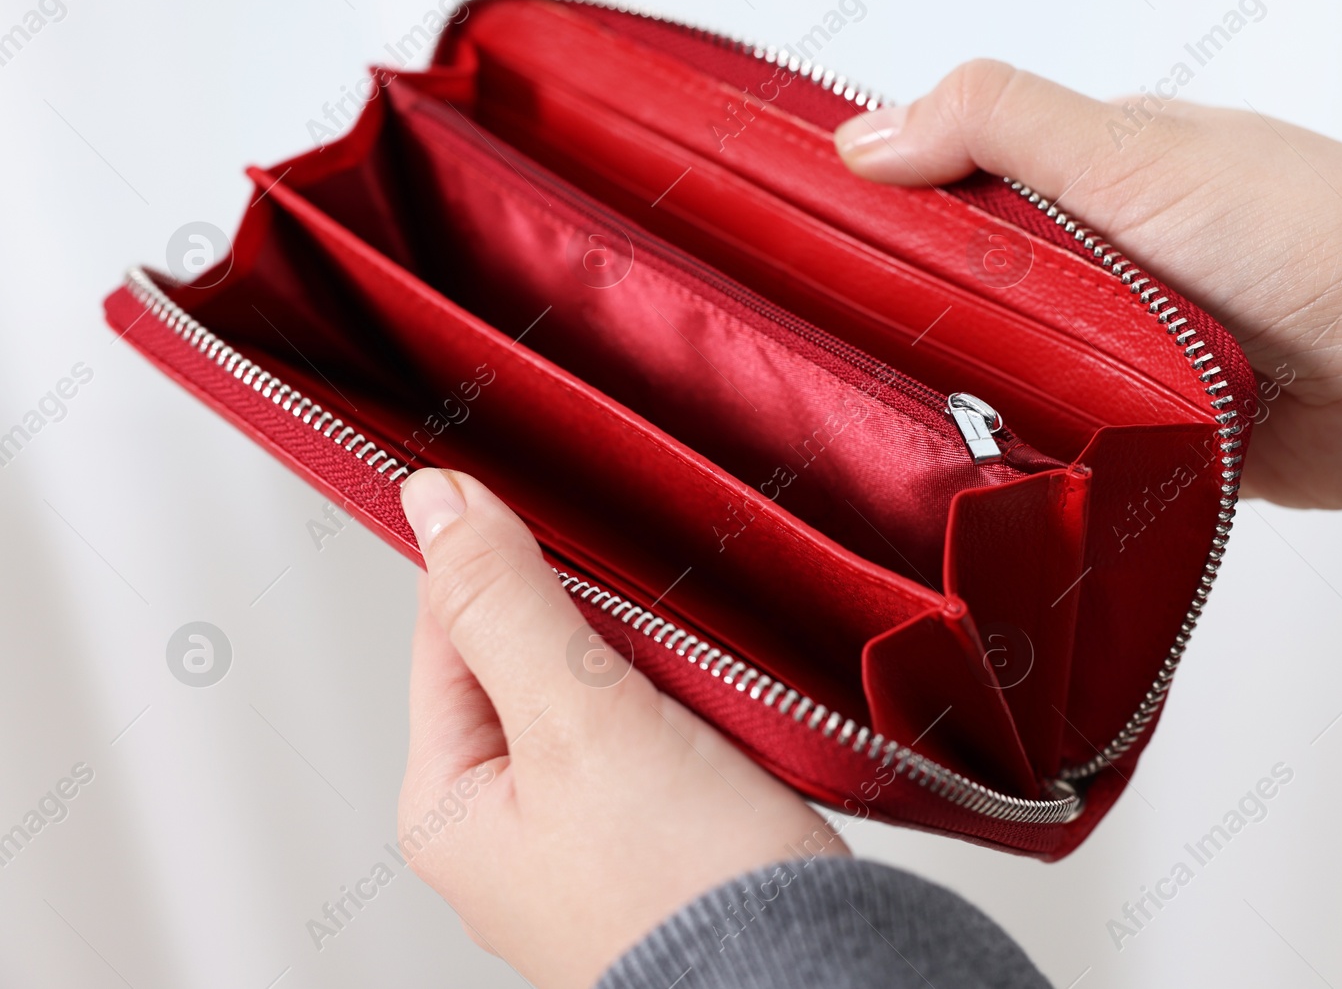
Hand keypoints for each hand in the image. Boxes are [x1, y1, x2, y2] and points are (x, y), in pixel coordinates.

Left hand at [396, 468, 842, 988]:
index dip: (500, 562)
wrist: (806, 979)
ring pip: (593, 693)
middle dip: (588, 619)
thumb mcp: (577, 718)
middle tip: (646, 622)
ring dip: (642, 661)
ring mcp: (576, 836)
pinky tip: (716, 706)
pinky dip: (682, 705)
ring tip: (691, 676)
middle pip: (520, 660)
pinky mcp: (650, 838)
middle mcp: (501, 827)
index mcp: (447, 806)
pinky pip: (649, 735)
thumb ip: (503, 605)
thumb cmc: (682, 891)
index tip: (557, 515)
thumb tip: (436, 501)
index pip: (443, 634)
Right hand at [834, 60, 1341, 508]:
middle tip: (844, 329)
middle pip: (968, 275)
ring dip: (968, 379)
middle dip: (917, 302)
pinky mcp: (1131, 425)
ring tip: (894, 397)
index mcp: (1096, 171)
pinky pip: (1049, 434)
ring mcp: (1114, 343)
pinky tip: (970, 449)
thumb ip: (1003, 126)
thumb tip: (865, 133)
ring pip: (1001, 362)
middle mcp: (1100, 255)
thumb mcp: (1138, 154)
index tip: (813, 226)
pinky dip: (1019, 441)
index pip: (958, 172)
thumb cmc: (1311, 238)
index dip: (887, 196)